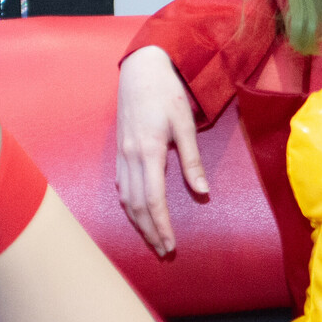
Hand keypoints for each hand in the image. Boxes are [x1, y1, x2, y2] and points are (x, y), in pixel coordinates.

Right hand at [115, 46, 208, 254]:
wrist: (141, 70)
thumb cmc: (167, 94)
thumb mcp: (186, 124)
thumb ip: (192, 161)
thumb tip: (203, 193)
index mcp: (149, 152)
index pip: (153, 200)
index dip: (162, 226)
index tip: (171, 245)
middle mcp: (130, 157)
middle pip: (137, 206)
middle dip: (149, 232)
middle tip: (163, 251)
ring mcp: (121, 155)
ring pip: (126, 199)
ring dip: (138, 223)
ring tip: (152, 239)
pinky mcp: (119, 151)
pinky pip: (121, 186)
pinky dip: (129, 205)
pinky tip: (137, 213)